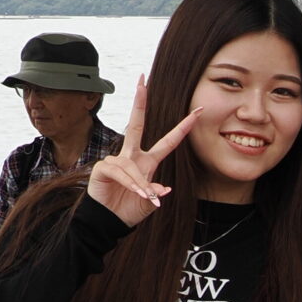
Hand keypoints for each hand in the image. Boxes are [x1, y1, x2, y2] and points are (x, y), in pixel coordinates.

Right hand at [85, 75, 197, 227]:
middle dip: (139, 102)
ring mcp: (116, 160)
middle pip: (136, 125)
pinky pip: (121, 172)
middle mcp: (131, 156)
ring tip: (146, 197)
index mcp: (147, 161)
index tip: (198, 111)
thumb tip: (165, 189)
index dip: (183, 127)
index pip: (168, 141)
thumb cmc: (129, 209)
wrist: (109, 222)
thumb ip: (157, 193)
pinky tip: (137, 193)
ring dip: (141, 184)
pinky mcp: (103, 168)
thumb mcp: (150, 201)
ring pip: (132, 165)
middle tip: (142, 80)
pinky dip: (131, 184)